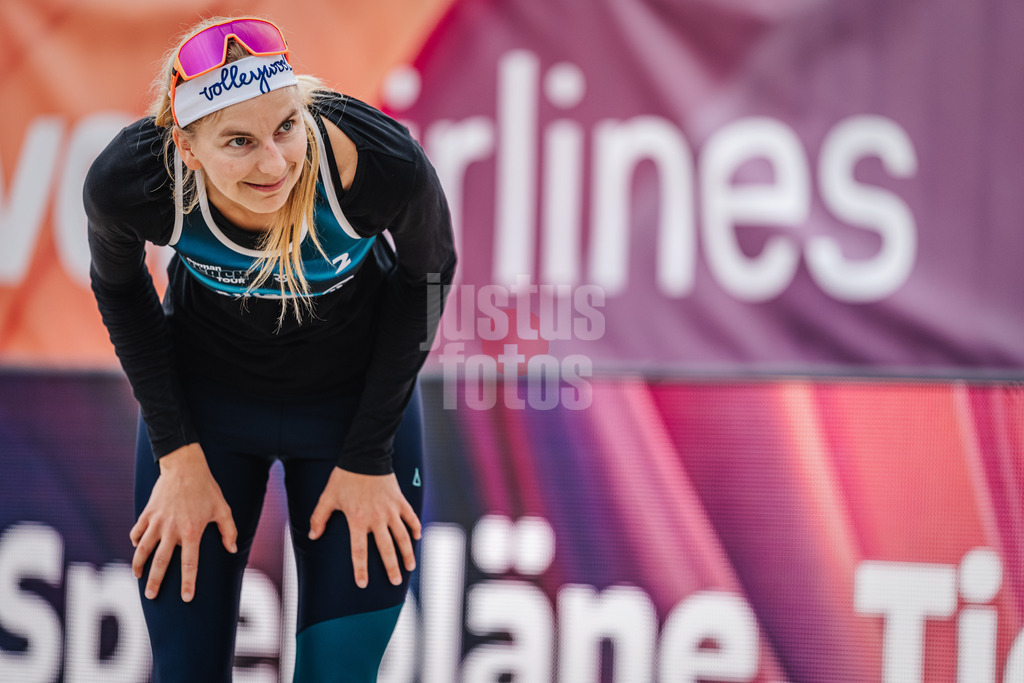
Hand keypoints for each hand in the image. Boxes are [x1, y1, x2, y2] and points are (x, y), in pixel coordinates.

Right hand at [130, 443, 236, 601]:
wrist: (185, 466)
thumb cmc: (207, 488)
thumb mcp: (223, 508)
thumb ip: (229, 530)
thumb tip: (231, 550)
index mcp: (192, 532)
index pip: (190, 564)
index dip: (188, 583)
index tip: (186, 598)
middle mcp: (172, 530)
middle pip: (161, 563)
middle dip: (155, 582)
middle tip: (152, 596)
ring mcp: (157, 522)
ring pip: (143, 550)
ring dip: (139, 565)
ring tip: (138, 576)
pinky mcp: (147, 513)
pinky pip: (137, 532)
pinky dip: (136, 541)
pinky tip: (138, 548)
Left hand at [308, 468, 420, 587]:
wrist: (365, 456)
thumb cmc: (344, 477)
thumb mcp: (328, 497)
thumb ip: (319, 518)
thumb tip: (313, 536)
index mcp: (357, 520)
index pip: (359, 551)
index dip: (361, 569)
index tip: (363, 584)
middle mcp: (376, 518)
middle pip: (386, 548)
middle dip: (391, 568)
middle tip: (396, 582)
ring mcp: (390, 510)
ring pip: (402, 536)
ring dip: (407, 553)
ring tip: (410, 567)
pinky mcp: (400, 500)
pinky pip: (410, 516)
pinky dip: (415, 527)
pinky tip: (418, 536)